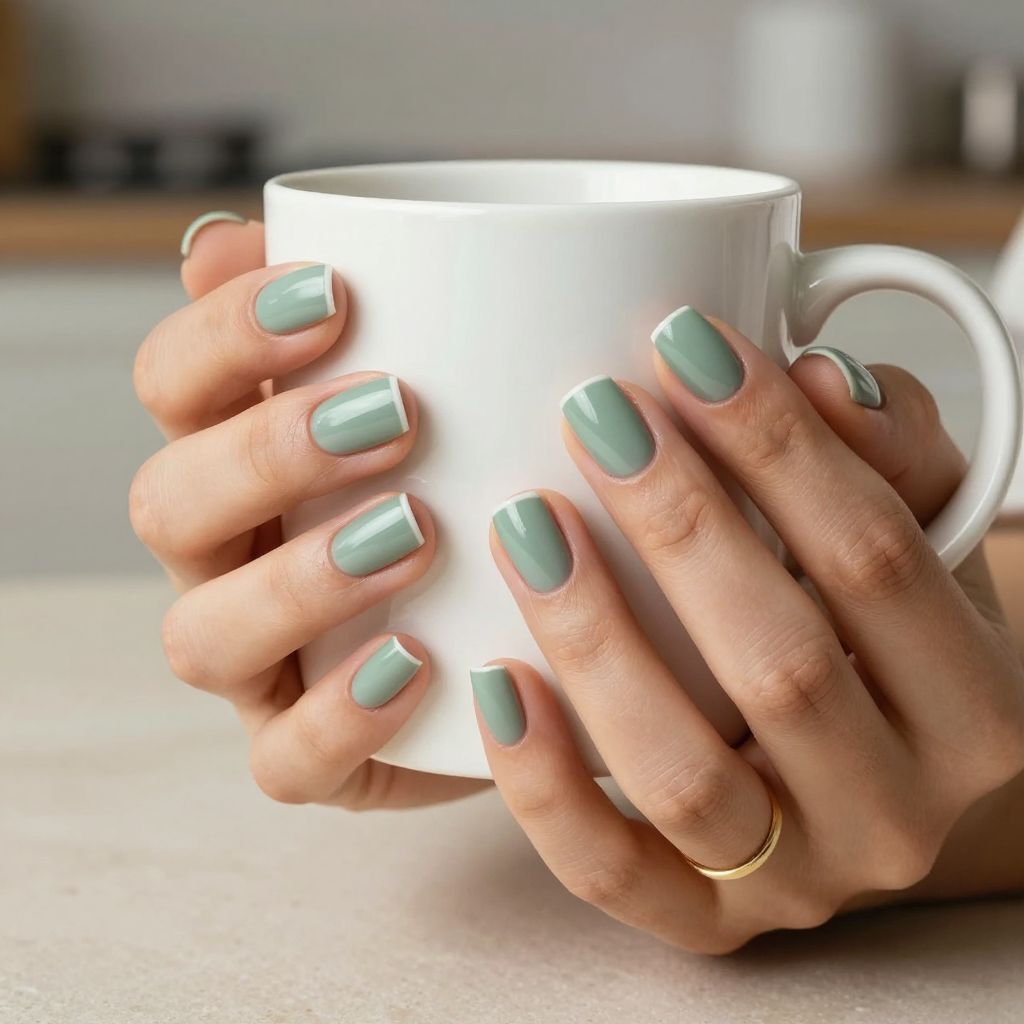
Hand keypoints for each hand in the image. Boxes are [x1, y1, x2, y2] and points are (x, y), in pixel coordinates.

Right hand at [131, 214, 483, 808]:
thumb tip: (237, 233)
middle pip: (168, 504)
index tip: (336, 293)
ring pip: (200, 636)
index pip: (173, 383)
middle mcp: (228, 559)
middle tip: (396, 416)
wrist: (543, 633)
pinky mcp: (311, 755)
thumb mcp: (460, 395)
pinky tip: (416, 662)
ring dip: (297, 581)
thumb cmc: (485, 489)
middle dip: (267, 454)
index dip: (224, 333)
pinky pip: (284, 760)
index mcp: (241, 456)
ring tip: (413, 533)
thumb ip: (380, 315)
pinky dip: (340, 714)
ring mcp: (260, 666)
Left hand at [473, 309, 1023, 951]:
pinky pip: (610, 870)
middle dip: (680, 523)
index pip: (876, 557)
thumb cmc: (874, 630)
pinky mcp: (702, 922)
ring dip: (596, 640)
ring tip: (525, 524)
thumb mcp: (918, 532)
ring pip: (683, 775)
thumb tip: (817, 378)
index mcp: (974, 707)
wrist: (861, 766)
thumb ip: (891, 449)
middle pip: (779, 663)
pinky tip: (491, 678)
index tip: (680, 345)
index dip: (777, 444)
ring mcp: (795, 880)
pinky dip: (543, 783)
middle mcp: (897, 811)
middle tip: (593, 413)